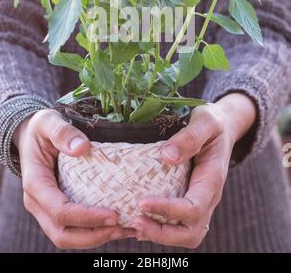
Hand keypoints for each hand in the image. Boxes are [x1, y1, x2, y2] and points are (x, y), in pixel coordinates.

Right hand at [14, 109, 135, 249]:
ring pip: (68, 237)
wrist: (30, 134)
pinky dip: (94, 231)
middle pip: (62, 234)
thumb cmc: (41, 127)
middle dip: (94, 236)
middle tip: (123, 227)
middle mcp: (38, 202)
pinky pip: (73, 229)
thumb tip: (82, 147)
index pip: (60, 211)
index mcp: (35, 183)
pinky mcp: (56, 209)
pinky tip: (118, 224)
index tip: (113, 214)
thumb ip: (62, 132)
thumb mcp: (48, 121)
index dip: (86, 217)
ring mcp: (46, 209)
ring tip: (126, 229)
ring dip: (96, 238)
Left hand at [131, 93, 255, 247]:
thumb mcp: (206, 121)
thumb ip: (190, 136)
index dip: (168, 211)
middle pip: (190, 233)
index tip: (141, 202)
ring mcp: (198, 202)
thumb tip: (167, 156)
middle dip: (162, 233)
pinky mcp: (187, 201)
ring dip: (157, 234)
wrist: (223, 128)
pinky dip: (155, 228)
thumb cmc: (213, 123)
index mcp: (212, 180)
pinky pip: (175, 225)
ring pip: (183, 234)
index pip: (193, 209)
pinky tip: (134, 220)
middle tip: (135, 221)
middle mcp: (207, 198)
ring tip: (132, 223)